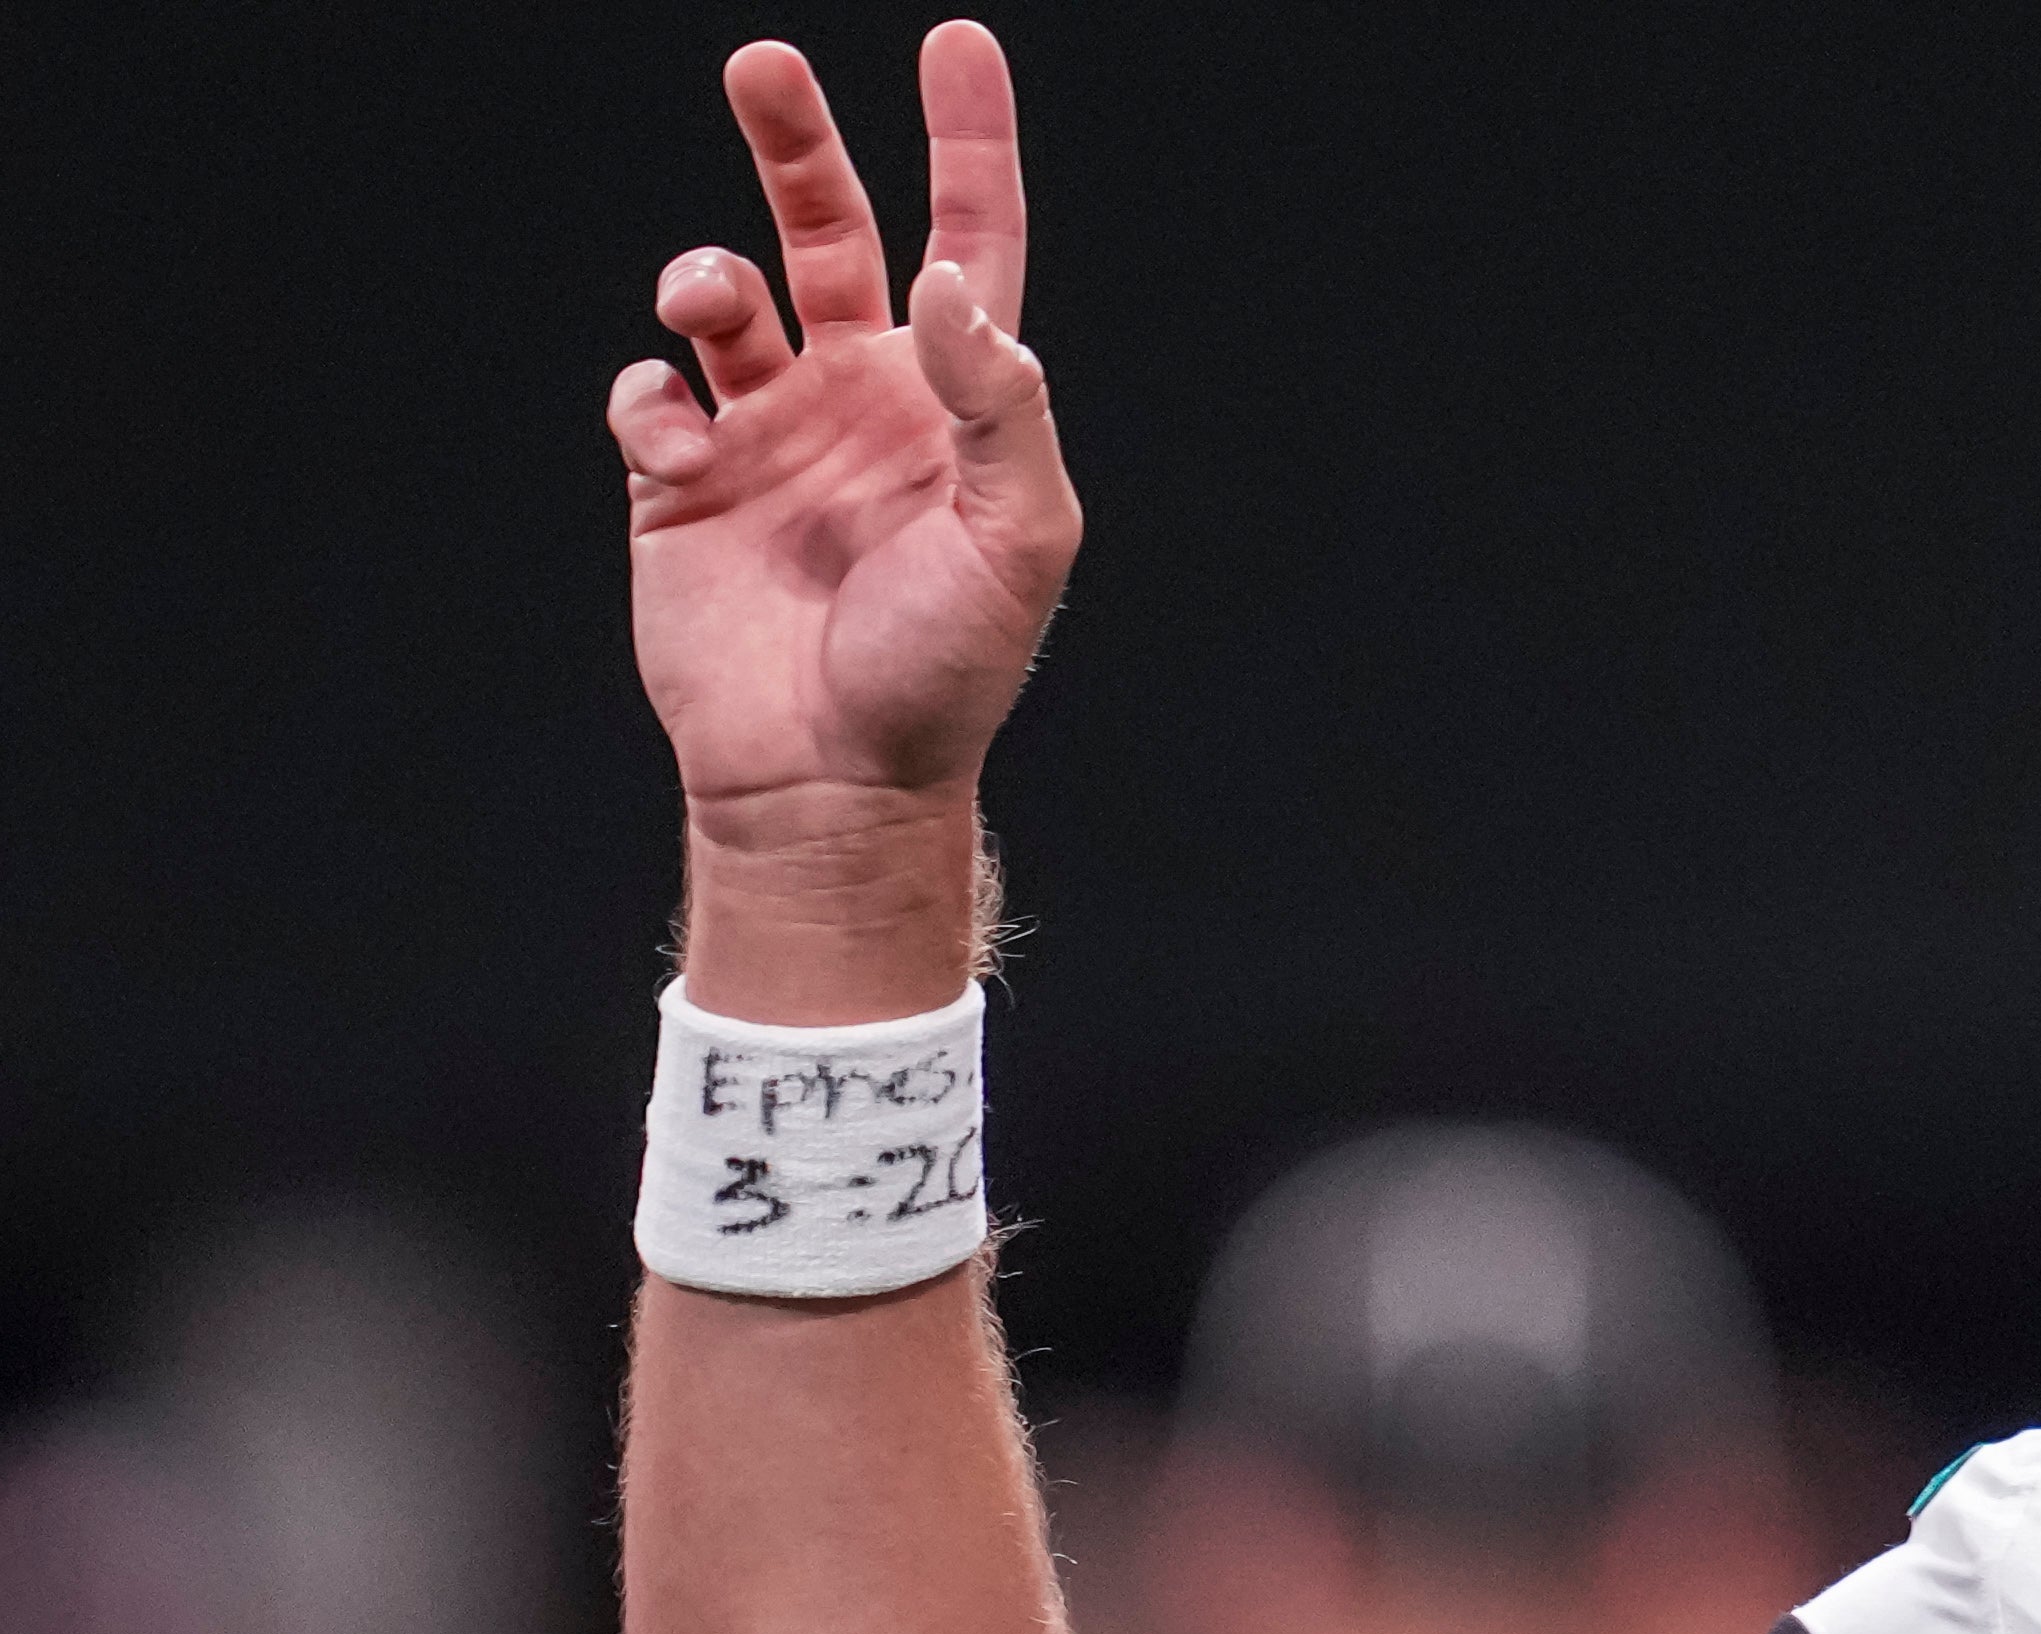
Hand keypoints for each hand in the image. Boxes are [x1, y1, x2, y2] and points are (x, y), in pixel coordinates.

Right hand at [609, 24, 1078, 944]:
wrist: (832, 780)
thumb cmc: (943, 673)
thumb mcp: (1019, 542)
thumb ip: (1000, 405)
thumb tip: (954, 286)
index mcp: (952, 402)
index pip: (969, 244)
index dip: (968, 143)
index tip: (958, 43)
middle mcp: (860, 399)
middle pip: (827, 229)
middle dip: (794, 140)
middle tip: (764, 62)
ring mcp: (769, 436)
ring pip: (722, 296)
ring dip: (704, 275)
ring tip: (707, 303)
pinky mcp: (682, 485)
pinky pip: (648, 394)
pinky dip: (651, 397)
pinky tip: (683, 450)